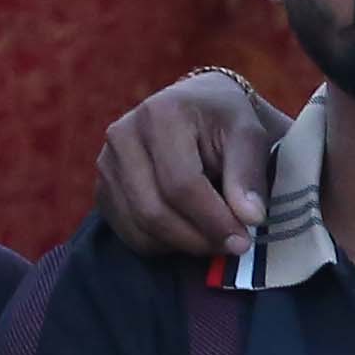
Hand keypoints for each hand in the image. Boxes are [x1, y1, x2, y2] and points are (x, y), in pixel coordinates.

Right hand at [93, 69, 286, 262]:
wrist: (199, 108)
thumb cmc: (227, 122)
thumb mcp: (249, 136)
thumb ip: (249, 175)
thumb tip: (251, 217)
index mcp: (160, 115)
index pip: (181, 184)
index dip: (213, 220)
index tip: (243, 240)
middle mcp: (123, 136)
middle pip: (154, 210)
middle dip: (198, 238)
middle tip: (233, 245)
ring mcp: (107, 162)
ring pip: (140, 226)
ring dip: (183, 245)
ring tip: (215, 238)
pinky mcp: (103, 187)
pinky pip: (128, 233)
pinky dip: (162, 245)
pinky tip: (190, 233)